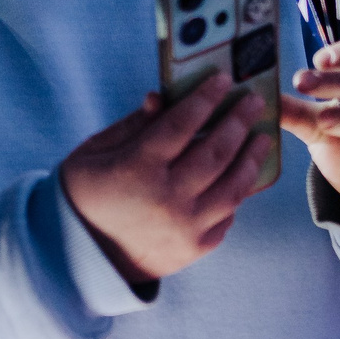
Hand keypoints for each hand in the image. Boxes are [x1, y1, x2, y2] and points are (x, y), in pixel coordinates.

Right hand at [60, 74, 275, 287]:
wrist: (79, 259)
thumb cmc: (85, 194)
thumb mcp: (95, 152)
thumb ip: (132, 125)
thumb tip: (161, 97)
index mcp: (136, 168)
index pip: (182, 123)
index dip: (206, 98)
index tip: (223, 79)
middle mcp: (166, 198)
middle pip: (216, 152)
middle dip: (239, 121)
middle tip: (254, 102)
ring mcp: (185, 227)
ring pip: (233, 187)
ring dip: (251, 159)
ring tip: (260, 138)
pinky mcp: (195, 248)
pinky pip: (227, 216)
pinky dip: (236, 193)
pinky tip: (240, 176)